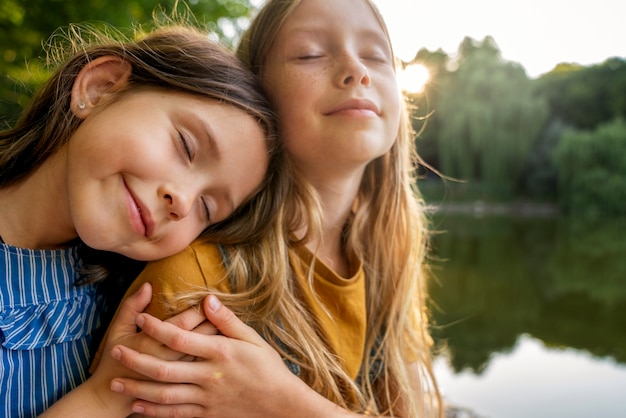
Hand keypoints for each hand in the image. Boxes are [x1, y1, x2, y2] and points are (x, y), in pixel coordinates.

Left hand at [109, 295, 317, 417]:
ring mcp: (206, 398)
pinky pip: (175, 414)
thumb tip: (207, 299)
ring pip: (164, 394)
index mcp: (220, 352)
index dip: (157, 328)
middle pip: (164, 368)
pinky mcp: (207, 414)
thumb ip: (227, 320)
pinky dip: (154, 411)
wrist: (281, 404)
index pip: (181, 338)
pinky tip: (137, 406)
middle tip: (115, 352)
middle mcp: (209, 376)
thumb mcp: (253, 339)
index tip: (140, 318)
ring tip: (117, 382)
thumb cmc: (268, 368)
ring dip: (138, 387)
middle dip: (136, 360)